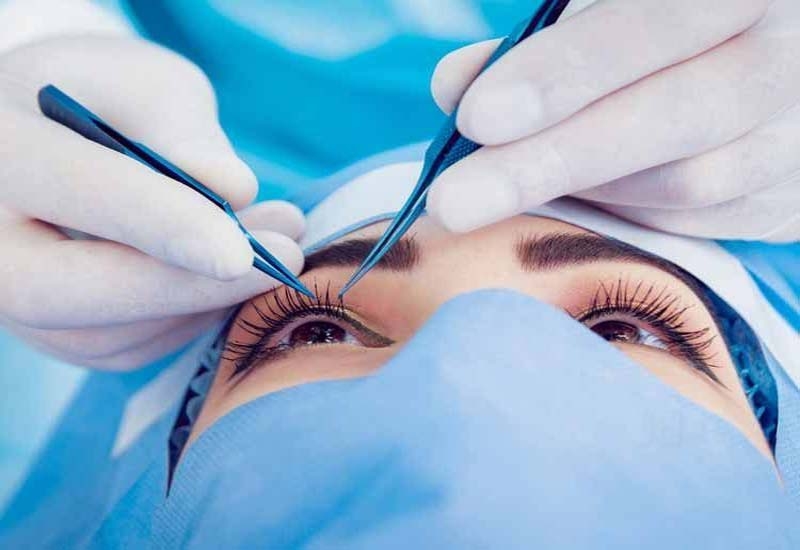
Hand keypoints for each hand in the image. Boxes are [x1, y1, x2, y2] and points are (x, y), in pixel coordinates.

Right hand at [0, 36, 304, 368]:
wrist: (60, 142)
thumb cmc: (109, 100)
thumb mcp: (146, 84)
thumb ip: (182, 130)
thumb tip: (233, 191)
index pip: (70, 189)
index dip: (159, 224)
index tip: (241, 250)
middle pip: (63, 289)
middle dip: (183, 286)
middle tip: (285, 261)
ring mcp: (9, 295)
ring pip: (103, 333)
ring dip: (206, 300)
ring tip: (281, 244)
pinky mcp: (53, 330)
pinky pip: (127, 346)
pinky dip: (193, 314)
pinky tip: (236, 272)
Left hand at [427, 0, 799, 241]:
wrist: (778, 72)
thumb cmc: (675, 33)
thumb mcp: (617, 10)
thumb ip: (545, 40)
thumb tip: (455, 86)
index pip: (660, 21)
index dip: (567, 71)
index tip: (477, 116)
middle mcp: (787, 58)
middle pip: (676, 118)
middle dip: (553, 160)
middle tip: (454, 201)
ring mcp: (797, 136)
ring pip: (687, 182)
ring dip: (582, 190)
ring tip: (500, 191)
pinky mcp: (791, 198)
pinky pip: (699, 221)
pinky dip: (623, 215)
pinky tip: (574, 201)